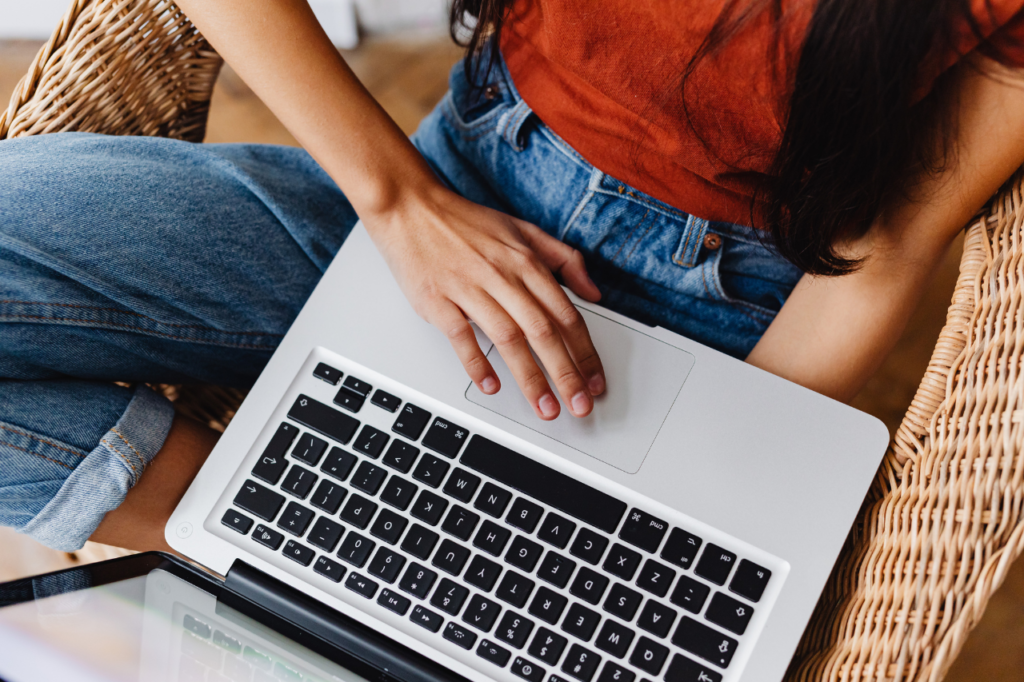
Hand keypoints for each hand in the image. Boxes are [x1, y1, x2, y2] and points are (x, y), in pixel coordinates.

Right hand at [366, 184, 605, 419]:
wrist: (410, 208)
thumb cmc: (465, 223)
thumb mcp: (524, 230)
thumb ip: (564, 259)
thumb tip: (593, 291)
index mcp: (526, 261)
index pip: (566, 314)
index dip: (585, 352)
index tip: (594, 381)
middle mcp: (501, 275)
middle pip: (542, 331)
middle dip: (566, 373)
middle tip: (579, 406)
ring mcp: (468, 287)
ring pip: (508, 338)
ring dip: (530, 377)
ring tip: (545, 407)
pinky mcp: (437, 299)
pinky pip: (461, 335)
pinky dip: (477, 362)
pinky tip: (491, 385)